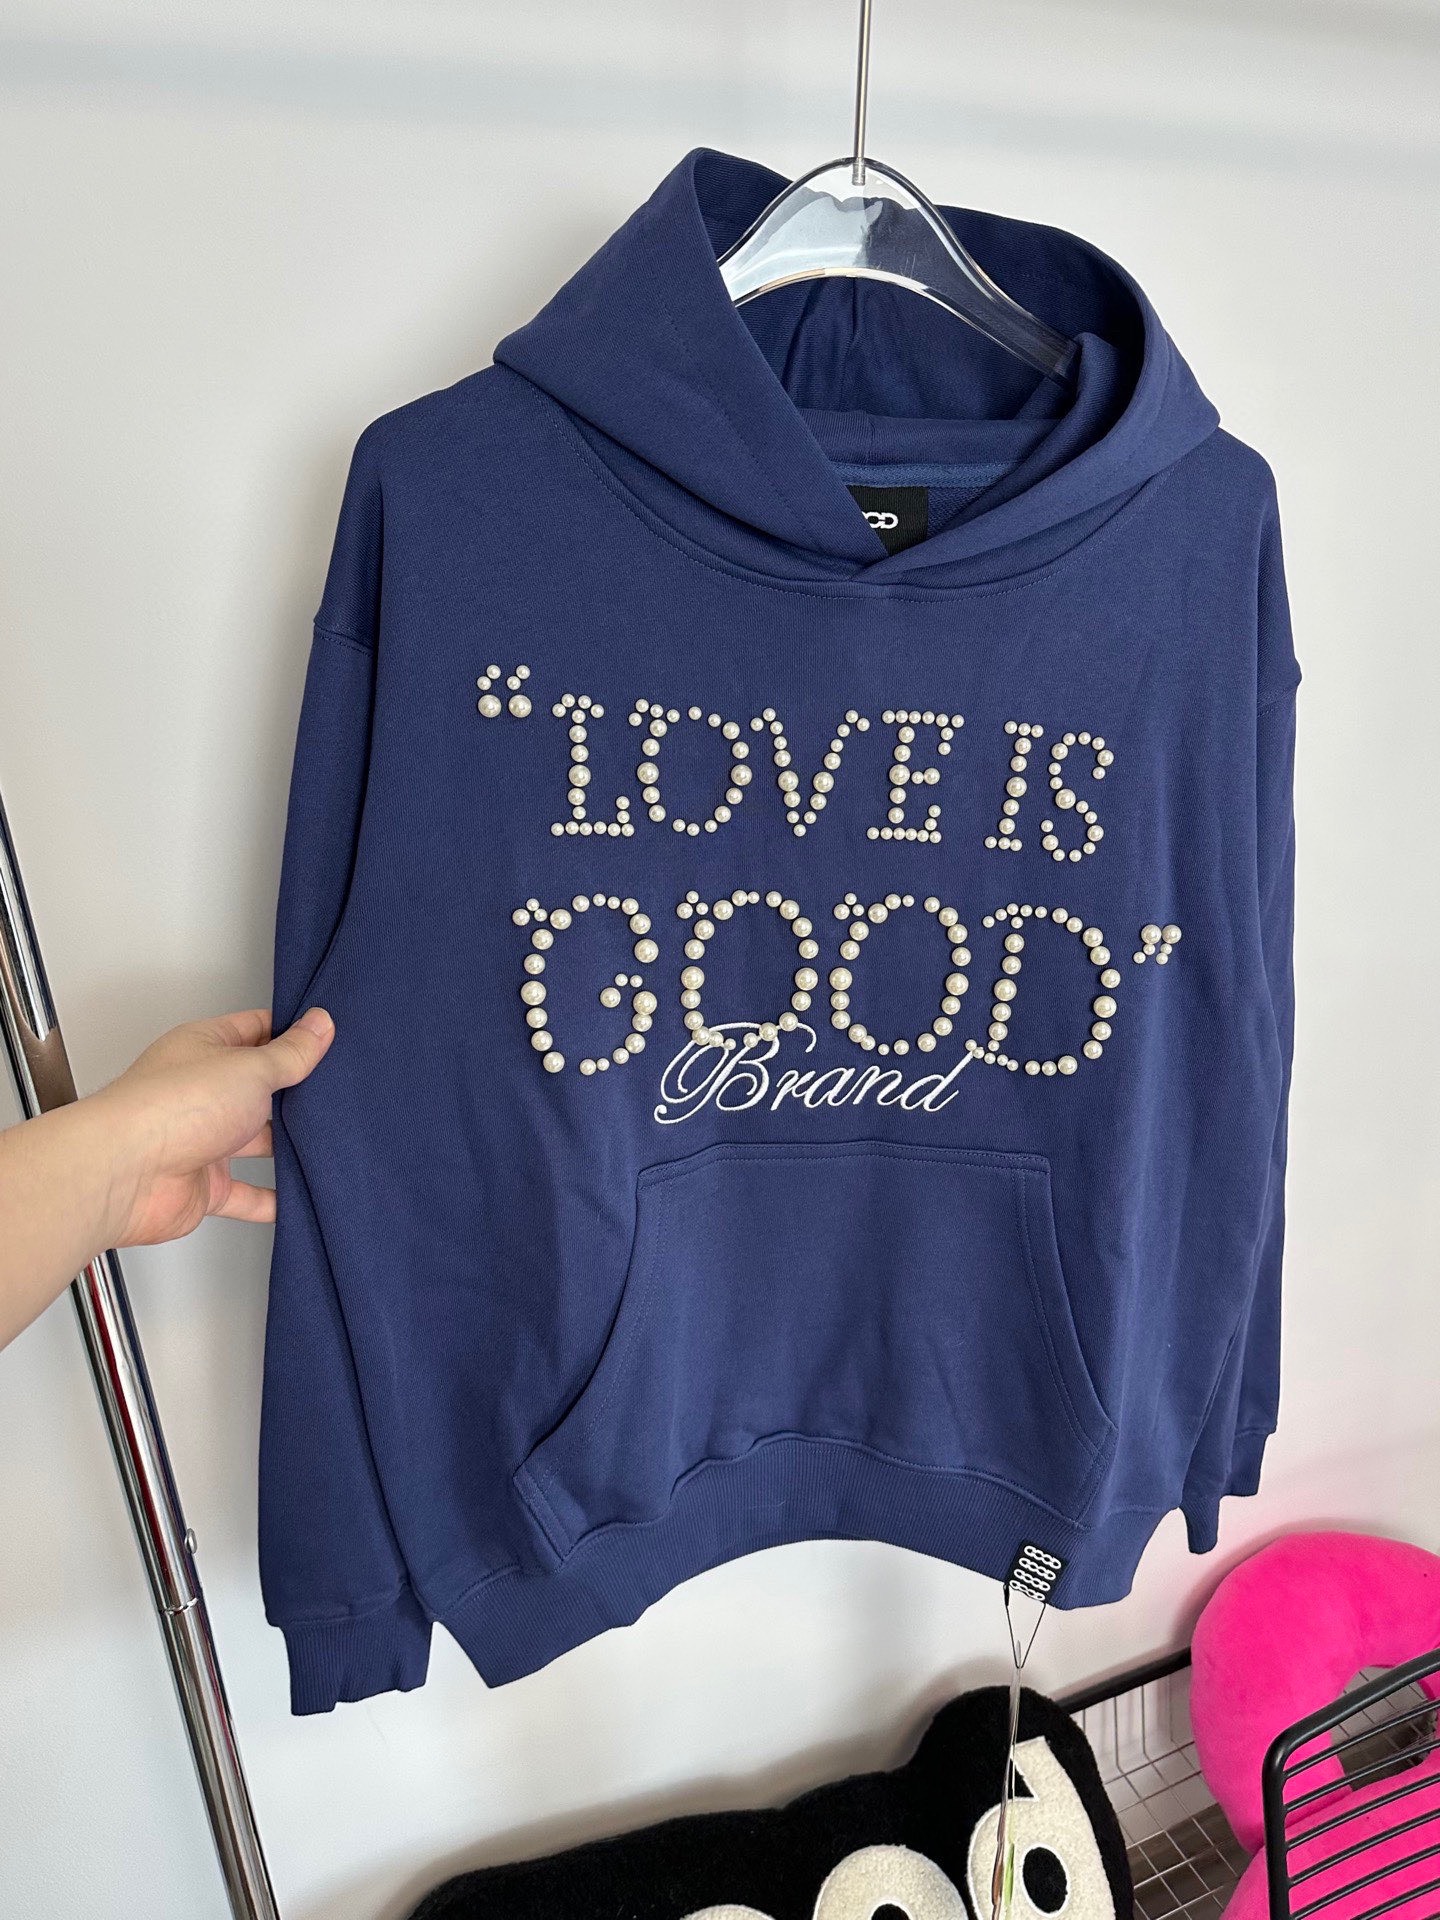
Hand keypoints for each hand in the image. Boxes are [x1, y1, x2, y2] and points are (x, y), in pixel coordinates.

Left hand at [86, 1008, 334, 1247]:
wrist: (125, 1174)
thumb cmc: (172, 1107)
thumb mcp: (250, 1068)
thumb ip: (291, 1053)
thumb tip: (320, 1024)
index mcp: (205, 1049)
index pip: (256, 1031)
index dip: (292, 1033)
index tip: (328, 1037)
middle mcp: (203, 1092)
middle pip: (258, 1089)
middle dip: (294, 1093)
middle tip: (340, 1092)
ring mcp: (203, 1140)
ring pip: (255, 1142)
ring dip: (287, 1146)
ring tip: (332, 1142)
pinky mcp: (205, 1186)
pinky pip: (246, 1194)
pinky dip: (272, 1199)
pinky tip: (301, 1197)